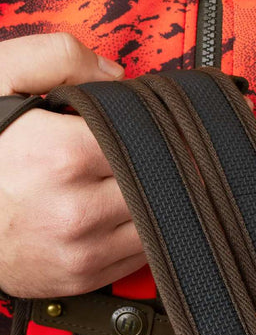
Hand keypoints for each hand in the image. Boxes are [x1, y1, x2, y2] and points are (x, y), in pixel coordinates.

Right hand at [0, 33, 146, 297]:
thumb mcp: (1, 82)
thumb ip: (58, 58)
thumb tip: (115, 74)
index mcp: (62, 156)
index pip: (145, 138)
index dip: (152, 130)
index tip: (152, 129)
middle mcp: (77, 210)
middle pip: (158, 183)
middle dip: (160, 167)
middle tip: (156, 156)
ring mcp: (82, 250)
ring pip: (157, 222)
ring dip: (156, 202)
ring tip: (135, 184)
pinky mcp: (84, 276)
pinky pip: (140, 255)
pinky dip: (142, 233)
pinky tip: (123, 215)